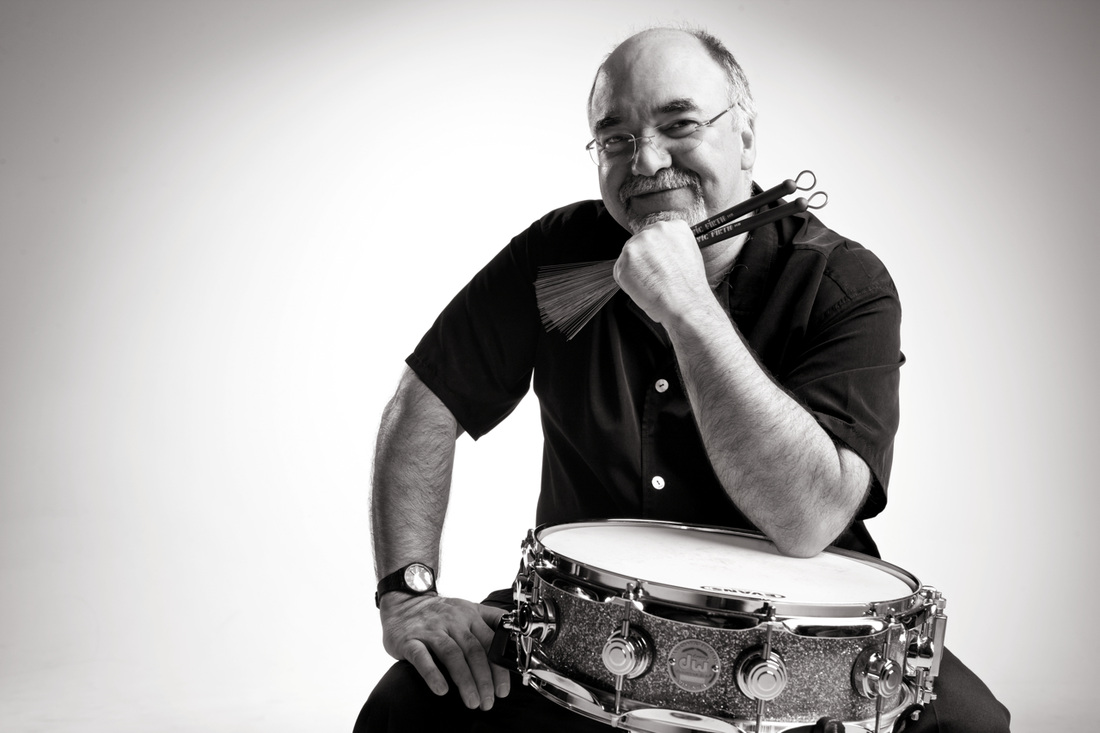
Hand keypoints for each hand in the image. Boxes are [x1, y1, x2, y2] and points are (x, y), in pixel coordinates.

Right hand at [379, 592, 509, 709]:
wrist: (402, 602)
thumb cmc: (438, 612)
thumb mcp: (468, 608)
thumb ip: (491, 621)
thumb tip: (514, 639)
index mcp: (470, 615)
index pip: (490, 642)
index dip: (499, 668)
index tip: (503, 690)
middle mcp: (453, 620)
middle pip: (474, 651)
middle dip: (484, 679)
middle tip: (488, 701)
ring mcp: (431, 629)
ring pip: (452, 655)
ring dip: (465, 681)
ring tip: (472, 701)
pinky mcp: (409, 640)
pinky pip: (422, 658)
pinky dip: (433, 674)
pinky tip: (441, 690)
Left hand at [612, 219, 711, 324]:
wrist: (685, 304)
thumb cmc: (688, 287)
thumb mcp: (689, 254)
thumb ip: (671, 245)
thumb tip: (658, 249)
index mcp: (675, 227)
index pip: (655, 235)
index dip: (655, 254)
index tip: (660, 265)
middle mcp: (657, 229)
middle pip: (639, 243)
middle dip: (643, 260)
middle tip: (655, 277)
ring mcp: (640, 242)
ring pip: (628, 256)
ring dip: (634, 271)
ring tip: (651, 283)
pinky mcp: (627, 257)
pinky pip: (619, 270)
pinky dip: (626, 282)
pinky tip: (642, 288)